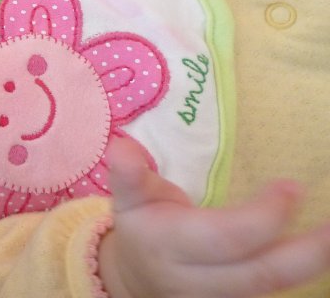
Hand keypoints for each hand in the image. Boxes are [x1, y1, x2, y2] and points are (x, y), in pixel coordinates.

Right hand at [98, 137, 329, 297]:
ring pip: (271, 287)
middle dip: (306, 250)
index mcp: (168, 246)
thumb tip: (122, 148)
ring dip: (314, 263)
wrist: (135, 280)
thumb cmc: (142, 227)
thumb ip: (129, 175)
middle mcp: (195, 280)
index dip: (264, 216)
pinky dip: (303, 272)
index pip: (225, 237)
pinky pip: (273, 291)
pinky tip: (324, 249)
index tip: (292, 186)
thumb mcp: (128, 199)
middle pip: (259, 272)